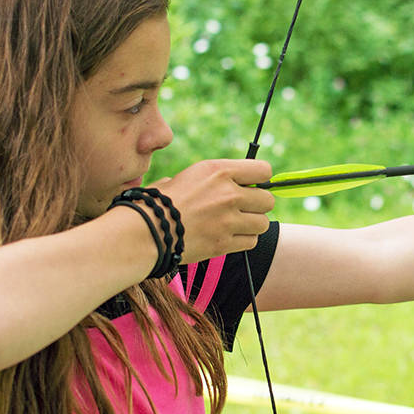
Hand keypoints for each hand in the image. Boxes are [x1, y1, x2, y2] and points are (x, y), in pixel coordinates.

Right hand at [152, 159, 274, 263]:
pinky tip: (228, 237)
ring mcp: (228, 220)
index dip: (260, 180)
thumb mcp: (187, 176)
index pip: (263, 171)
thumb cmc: (160, 202)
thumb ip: (213, 178)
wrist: (146, 230)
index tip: (252, 186)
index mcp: (218, 171)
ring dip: (252, 225)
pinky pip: (251, 241)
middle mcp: (228, 193)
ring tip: (234, 225)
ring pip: (262, 223)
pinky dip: (243, 241)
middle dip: (257, 205)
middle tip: (242, 209)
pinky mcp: (224, 243)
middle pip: (267, 200)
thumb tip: (228, 182)